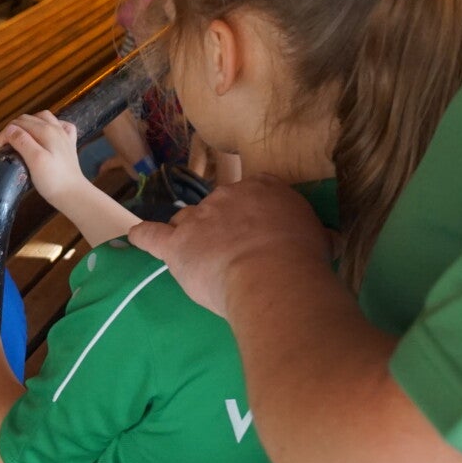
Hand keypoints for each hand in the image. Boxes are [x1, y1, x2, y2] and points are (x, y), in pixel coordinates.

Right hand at [0, 110, 85, 209]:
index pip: (17, 125)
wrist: (74, 195)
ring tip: (19, 137)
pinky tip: (45, 134)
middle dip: (11, 130)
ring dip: (28, 124)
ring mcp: (64, 135)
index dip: (2, 136)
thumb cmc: (52, 181)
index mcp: (45, 131)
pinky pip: (59, 126)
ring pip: (42, 118)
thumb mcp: (35, 160)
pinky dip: (49, 126)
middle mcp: (55, 128)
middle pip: (27, 119)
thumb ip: (22, 141)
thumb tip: (9, 129)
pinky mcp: (69, 144)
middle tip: (2, 148)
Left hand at [126, 176, 332, 318]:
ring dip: (189, 237)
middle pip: (215, 208)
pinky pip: (152, 235)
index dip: (249, 217)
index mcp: (263, 189)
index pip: (250, 195)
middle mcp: (227, 196)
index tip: (254, 232)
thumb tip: (328, 241)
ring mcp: (199, 219)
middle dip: (220, 229)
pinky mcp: (176, 245)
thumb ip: (314, 235)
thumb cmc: (302, 257)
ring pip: (186, 222)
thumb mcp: (319, 239)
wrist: (272, 273)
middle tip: (231, 255)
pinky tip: (132, 237)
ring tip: (197, 257)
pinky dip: (141, 236)